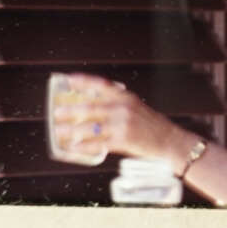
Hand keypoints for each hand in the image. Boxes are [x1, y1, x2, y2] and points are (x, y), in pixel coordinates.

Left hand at [52, 74, 179, 162]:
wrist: (169, 140)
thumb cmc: (152, 125)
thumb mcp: (136, 107)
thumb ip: (117, 105)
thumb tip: (92, 107)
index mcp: (126, 97)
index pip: (101, 85)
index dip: (84, 81)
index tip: (69, 79)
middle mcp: (123, 108)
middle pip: (90, 108)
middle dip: (70, 110)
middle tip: (57, 112)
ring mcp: (122, 125)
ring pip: (90, 127)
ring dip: (71, 129)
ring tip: (59, 131)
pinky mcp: (123, 141)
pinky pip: (98, 144)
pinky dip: (83, 146)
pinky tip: (74, 147)